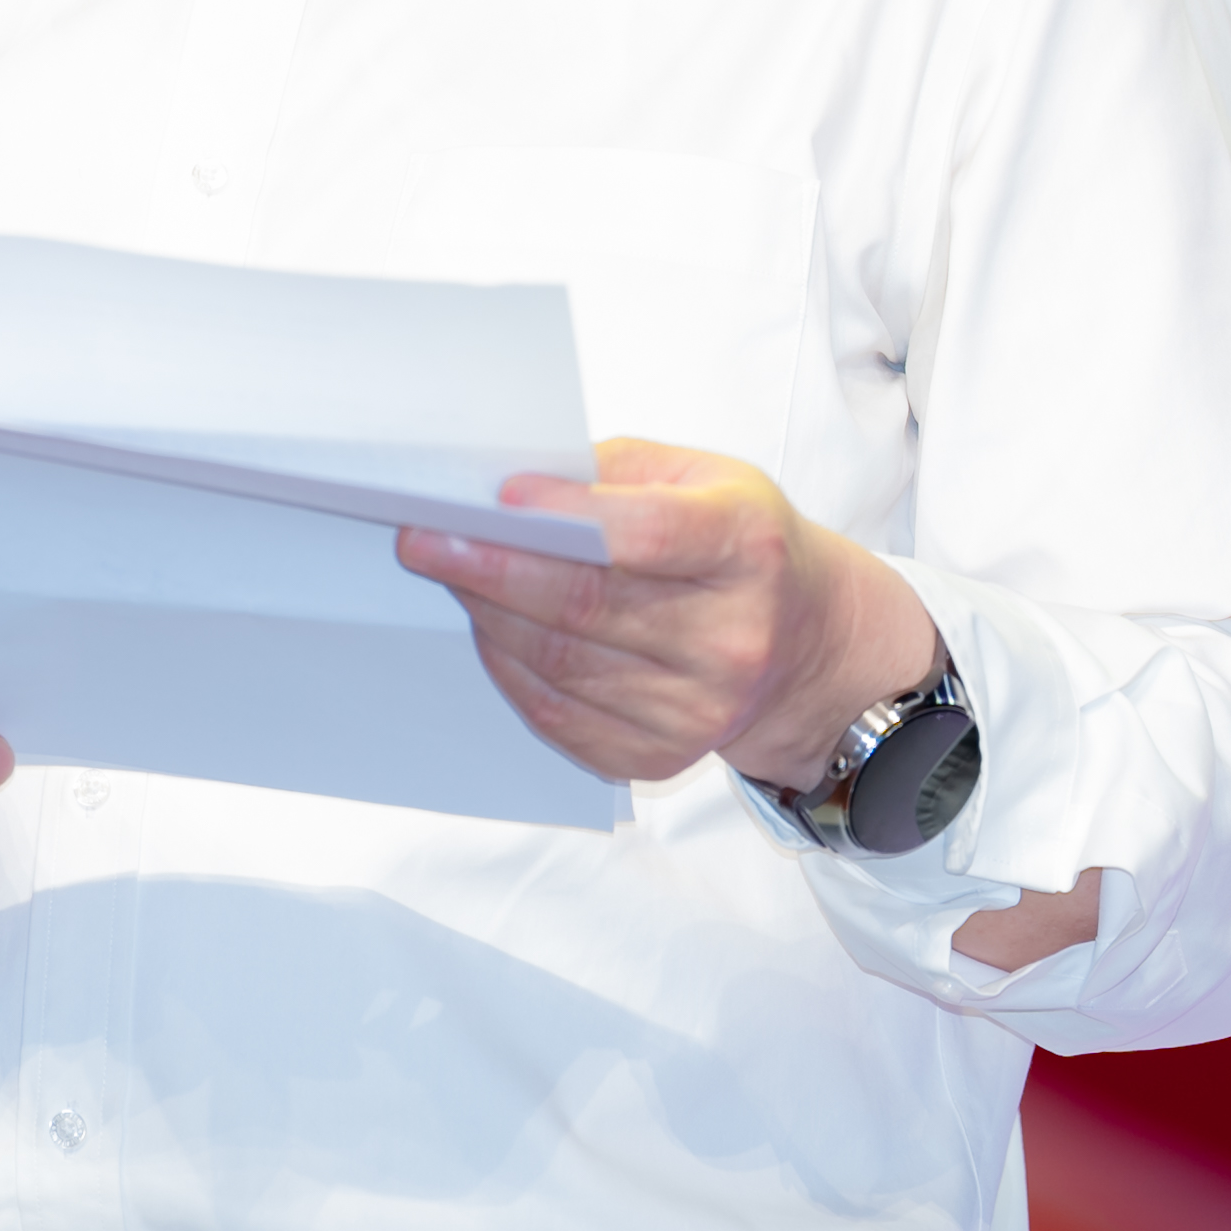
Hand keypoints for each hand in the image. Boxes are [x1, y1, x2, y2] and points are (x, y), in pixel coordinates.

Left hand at [394, 439, 941, 790]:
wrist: (807, 647)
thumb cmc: (741, 546)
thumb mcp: (707, 478)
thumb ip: (613, 473)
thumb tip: (508, 488)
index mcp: (748, 548)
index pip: (650, 535)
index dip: (567, 517)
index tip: (495, 497)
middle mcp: (732, 638)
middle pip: (587, 606)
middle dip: (492, 568)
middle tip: (422, 536)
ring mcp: (699, 709)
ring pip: (560, 663)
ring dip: (490, 614)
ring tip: (451, 570)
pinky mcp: (661, 756)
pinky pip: (558, 715)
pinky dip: (510, 668)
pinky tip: (491, 628)